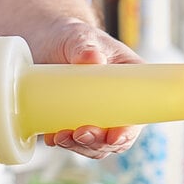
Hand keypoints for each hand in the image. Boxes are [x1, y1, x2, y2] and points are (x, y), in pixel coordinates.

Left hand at [36, 18, 144, 158]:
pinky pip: (74, 141)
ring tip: (59, 137)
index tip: (114, 137)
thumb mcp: (79, 36)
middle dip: (98, 143)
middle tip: (78, 134)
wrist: (46, 43)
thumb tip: (93, 58)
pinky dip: (63, 143)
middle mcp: (117, 104)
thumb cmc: (72, 36)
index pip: (137, 114)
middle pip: (115, 137)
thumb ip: (85, 45)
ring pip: (95, 144)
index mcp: (130, 83)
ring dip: (79, 147)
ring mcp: (96, 116)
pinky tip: (50, 137)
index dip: (128, 131)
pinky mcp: (75, 121)